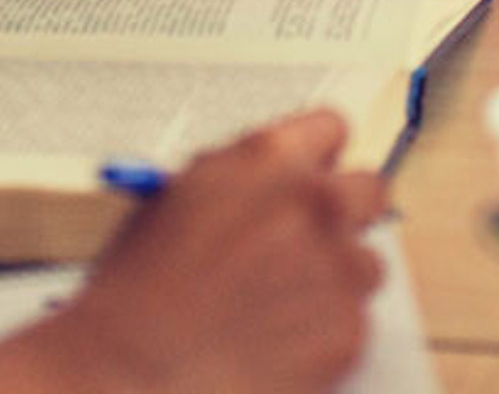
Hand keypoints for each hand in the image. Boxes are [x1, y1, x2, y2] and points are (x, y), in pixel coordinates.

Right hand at [0, 111, 386, 393]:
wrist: (128, 375)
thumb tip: (267, 180)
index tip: (312, 179)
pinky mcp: (348, 329)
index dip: (319, 158)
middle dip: (346, 215)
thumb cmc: (135, 296)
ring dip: (337, 282)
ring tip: (282, 312)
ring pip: (367, 263)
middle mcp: (314, 201)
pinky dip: (326, 338)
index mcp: (269, 158)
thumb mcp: (178, 200)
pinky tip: (278, 350)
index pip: (331, 128)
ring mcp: (337, 265)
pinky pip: (355, 324)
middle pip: (370, 189)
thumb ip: (237, 179)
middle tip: (314, 245)